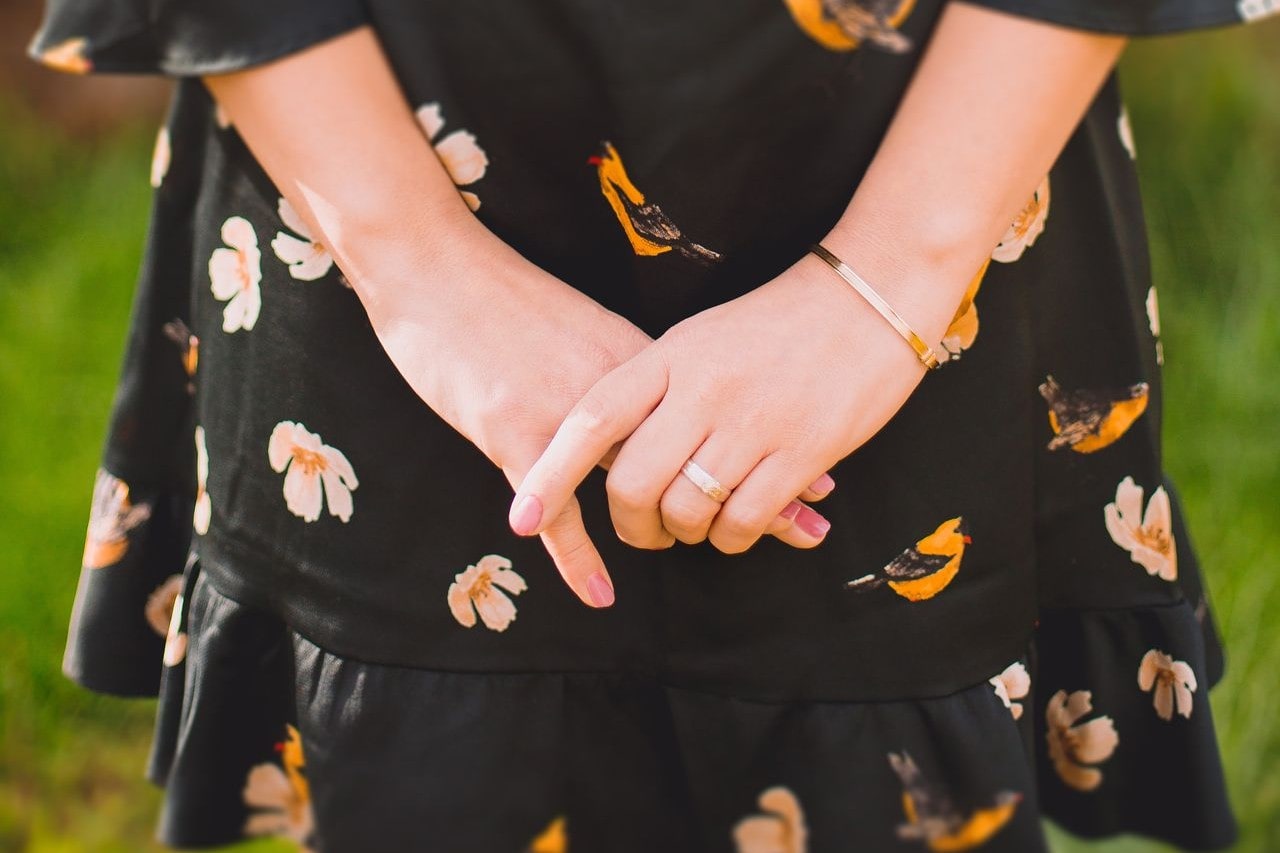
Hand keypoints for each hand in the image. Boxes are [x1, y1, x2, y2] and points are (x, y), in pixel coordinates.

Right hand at [365, 224, 836, 605]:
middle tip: (812, 524)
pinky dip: (578, 555)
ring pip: (640, 480)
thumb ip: (633, 373)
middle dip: (758, 489)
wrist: (435, 268)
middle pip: (697, 450)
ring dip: (691, 520)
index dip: (768, 447)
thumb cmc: (505, 301)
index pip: (717, 415)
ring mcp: (566, 412)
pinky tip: (602, 593)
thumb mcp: (585, 329)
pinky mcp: (515, 432)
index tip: (823, 475)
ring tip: (737, 550)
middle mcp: (615, 387)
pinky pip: (556, 510)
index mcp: (635, 360)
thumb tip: (686, 406)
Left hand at [509, 249, 955, 554]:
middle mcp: (703, 390)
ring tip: (694, 527)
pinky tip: (738, 527)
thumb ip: (655, 388)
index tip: (521, 516)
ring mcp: (753, 423)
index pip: (592, 421)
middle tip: (643, 533)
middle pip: (634, 484)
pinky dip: (732, 538)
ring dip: (684, 534)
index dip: (551, 473)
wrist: (868, 298)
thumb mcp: (700, 339)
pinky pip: (744, 522)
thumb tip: (614, 450)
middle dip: (630, 526)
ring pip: (688, 511)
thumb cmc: (777, 321)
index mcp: (670, 355)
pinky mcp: (802, 453)